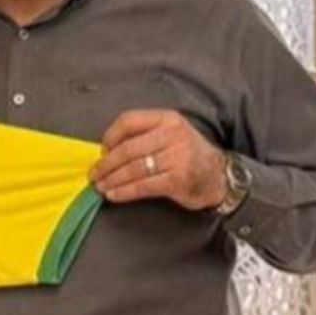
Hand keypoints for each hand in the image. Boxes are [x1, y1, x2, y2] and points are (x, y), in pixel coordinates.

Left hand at [90, 109, 227, 210]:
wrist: (220, 177)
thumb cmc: (189, 155)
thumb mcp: (171, 133)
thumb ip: (144, 135)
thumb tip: (106, 150)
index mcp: (167, 119)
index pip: (129, 121)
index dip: (110, 136)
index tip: (101, 150)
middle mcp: (172, 135)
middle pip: (127, 148)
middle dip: (106, 164)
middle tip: (95, 173)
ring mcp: (177, 157)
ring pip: (133, 168)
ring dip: (112, 179)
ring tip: (100, 186)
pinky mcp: (177, 180)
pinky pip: (143, 186)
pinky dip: (125, 192)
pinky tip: (114, 195)